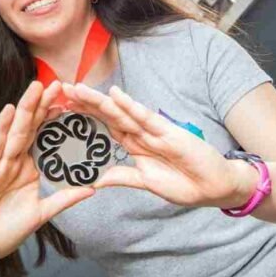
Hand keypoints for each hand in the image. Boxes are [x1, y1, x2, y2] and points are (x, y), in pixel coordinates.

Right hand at [0, 80, 94, 267]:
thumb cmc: (5, 231)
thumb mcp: (41, 214)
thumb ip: (64, 199)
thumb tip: (92, 188)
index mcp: (29, 169)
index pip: (46, 139)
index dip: (57, 121)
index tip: (72, 102)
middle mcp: (14, 161)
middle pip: (32, 128)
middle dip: (43, 106)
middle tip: (58, 84)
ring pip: (16, 131)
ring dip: (26, 108)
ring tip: (38, 86)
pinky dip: (2, 128)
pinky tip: (10, 109)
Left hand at [61, 83, 257, 208]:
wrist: (213, 187)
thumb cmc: (183, 184)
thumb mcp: (146, 183)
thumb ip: (122, 177)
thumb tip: (95, 180)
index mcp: (135, 145)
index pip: (104, 127)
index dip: (84, 118)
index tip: (63, 109)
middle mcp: (141, 134)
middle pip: (108, 115)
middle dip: (86, 103)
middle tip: (62, 89)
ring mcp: (155, 131)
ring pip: (122, 112)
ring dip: (100, 101)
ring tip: (79, 89)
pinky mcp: (170, 132)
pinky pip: (146, 118)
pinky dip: (131, 106)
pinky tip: (116, 95)